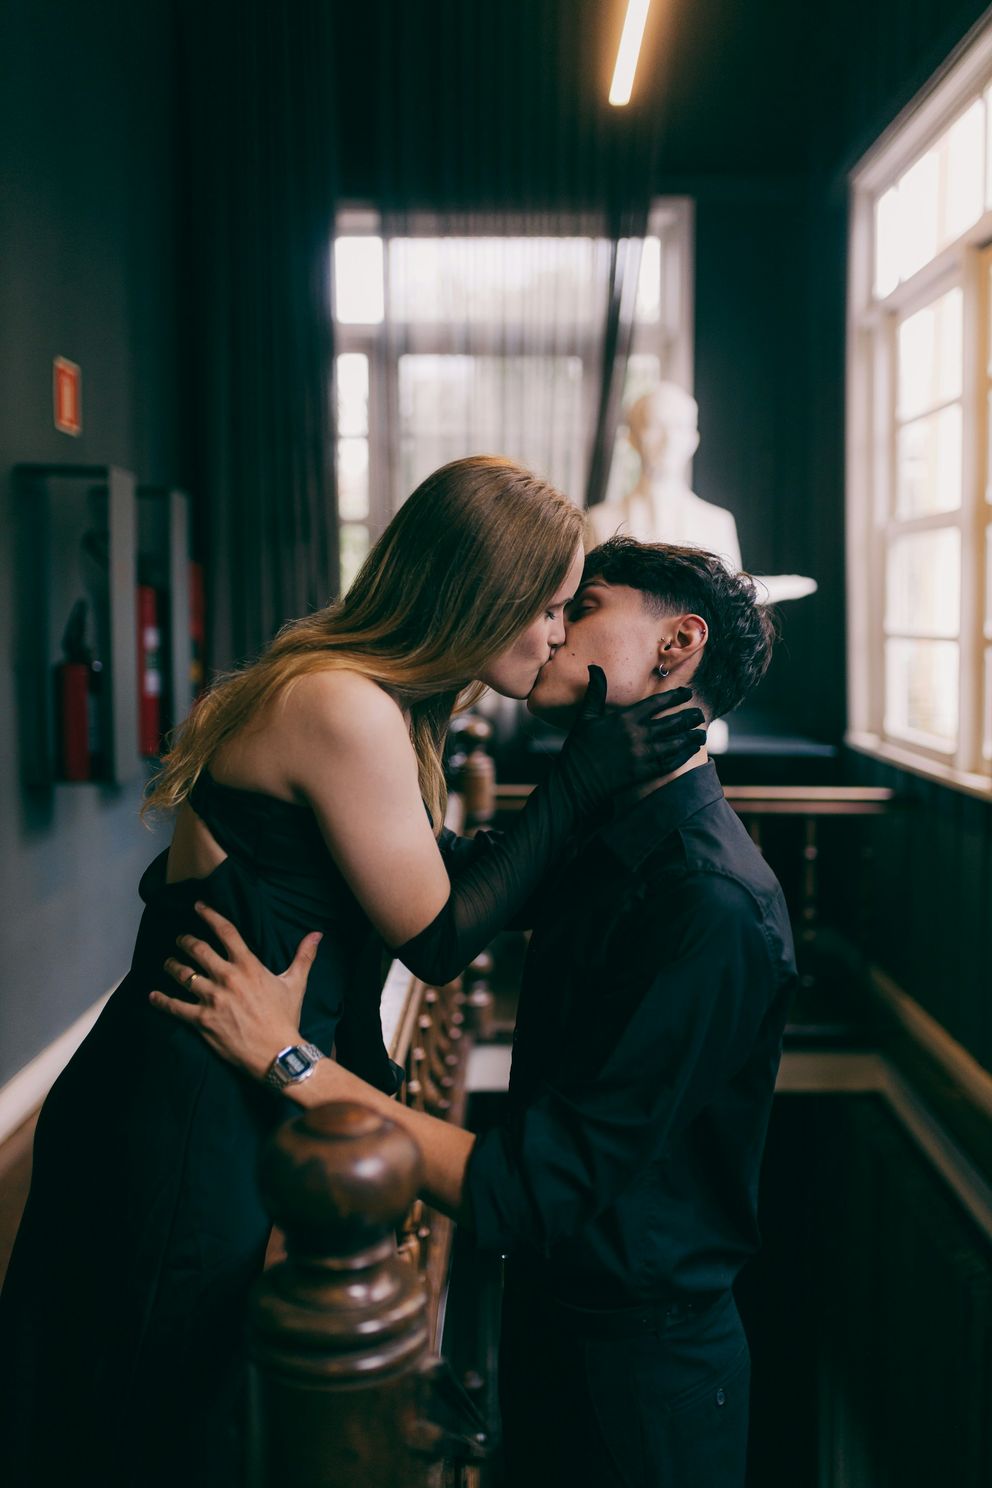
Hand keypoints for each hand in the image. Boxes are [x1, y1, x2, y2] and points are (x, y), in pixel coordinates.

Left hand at [150, 901, 321, 1080]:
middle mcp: (227, 978)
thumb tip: (317, 934)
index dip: (210, 915)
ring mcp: (212, 999)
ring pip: (183, 975)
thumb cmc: (286, 1017)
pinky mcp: (202, 1020)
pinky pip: (175, 1007)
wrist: (277, 1052)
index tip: (198, 906)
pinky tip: (153, 996)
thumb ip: (303, 956)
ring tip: (167, 963)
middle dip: (185, 941)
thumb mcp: (296, 983)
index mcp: (248, 965)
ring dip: (172, 966)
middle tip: (180, 939)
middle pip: (198, 950)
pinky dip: (162, 1001)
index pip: (226, 932)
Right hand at [557, 666, 706, 812]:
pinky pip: (671, 762)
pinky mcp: (645, 772)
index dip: (675, 696)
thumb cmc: (579, 748)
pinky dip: (684, 755)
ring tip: (702, 734)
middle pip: (673, 722)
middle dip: (689, 717)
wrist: (576, 781)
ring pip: (676, 742)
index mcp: (625, 718)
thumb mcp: (586, 717)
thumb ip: (596, 692)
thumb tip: (594, 667)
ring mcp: (643, 754)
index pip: (657, 703)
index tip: (687, 693)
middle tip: (699, 714)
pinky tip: (691, 751)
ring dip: (692, 737)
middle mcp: (638, 734)